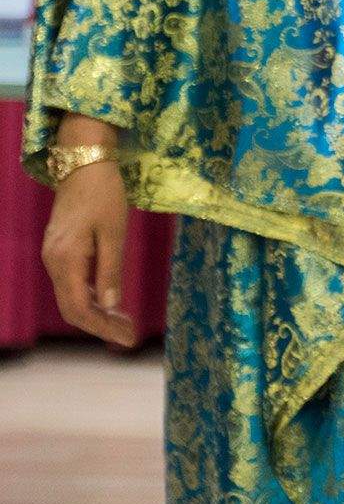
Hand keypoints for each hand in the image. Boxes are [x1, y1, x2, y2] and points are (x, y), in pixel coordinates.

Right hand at [41, 142, 136, 348]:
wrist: (84, 164)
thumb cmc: (104, 194)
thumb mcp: (115, 232)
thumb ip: (110, 271)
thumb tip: (110, 306)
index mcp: (65, 260)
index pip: (78, 309)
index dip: (102, 328)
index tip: (128, 339)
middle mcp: (53, 262)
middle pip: (72, 308)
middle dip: (101, 325)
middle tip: (131, 336)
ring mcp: (54, 256)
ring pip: (72, 297)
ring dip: (98, 312)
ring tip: (126, 323)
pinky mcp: (60, 250)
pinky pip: (73, 283)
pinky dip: (91, 296)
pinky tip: (111, 302)